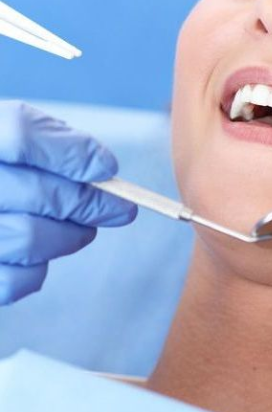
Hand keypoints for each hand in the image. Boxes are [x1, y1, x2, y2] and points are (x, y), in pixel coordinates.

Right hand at [0, 100, 137, 304]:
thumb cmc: (0, 164)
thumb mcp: (12, 131)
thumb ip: (52, 141)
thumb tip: (102, 168)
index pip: (23, 136)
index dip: (73, 154)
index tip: (107, 168)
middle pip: (41, 194)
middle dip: (92, 204)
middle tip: (121, 209)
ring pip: (31, 238)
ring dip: (71, 236)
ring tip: (84, 229)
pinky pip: (13, 280)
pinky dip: (36, 271)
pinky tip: (43, 254)